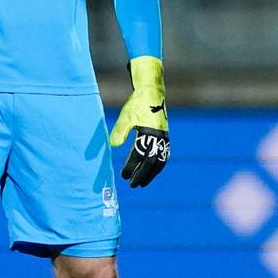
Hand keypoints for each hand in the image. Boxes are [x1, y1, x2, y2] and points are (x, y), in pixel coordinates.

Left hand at [109, 57, 169, 187]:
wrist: (152, 92)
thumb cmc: (137, 104)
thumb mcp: (126, 117)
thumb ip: (120, 131)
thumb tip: (113, 146)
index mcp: (149, 133)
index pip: (139, 155)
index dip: (131, 167)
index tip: (123, 176)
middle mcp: (159, 137)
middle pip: (152, 162)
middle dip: (142, 175)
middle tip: (132, 185)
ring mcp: (164, 138)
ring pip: (160, 161)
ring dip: (151, 174)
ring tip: (142, 182)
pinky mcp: (165, 137)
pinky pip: (163, 156)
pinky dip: (157, 166)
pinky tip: (151, 171)